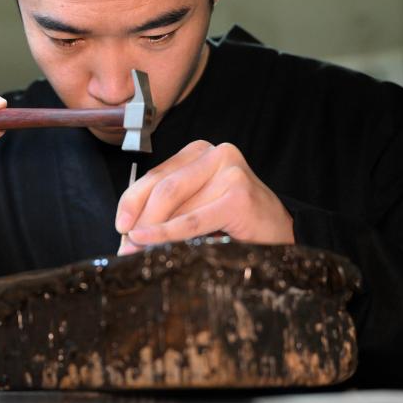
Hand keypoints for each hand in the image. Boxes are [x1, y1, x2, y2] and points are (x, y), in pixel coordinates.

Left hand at [115, 141, 293, 253]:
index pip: (155, 176)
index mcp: (199, 151)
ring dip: (149, 230)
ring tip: (135, 251)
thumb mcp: (196, 206)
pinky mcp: (238, 195)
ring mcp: (229, 171)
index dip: (131, 202)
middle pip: (162, 187)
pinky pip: (191, 220)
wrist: (282, 232)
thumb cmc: (234, 222)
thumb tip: (126, 231)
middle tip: (125, 246)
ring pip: (174, 203)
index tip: (119, 226)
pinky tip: (147, 242)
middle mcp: (215, 154)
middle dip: (139, 218)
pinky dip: (166, 233)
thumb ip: (166, 209)